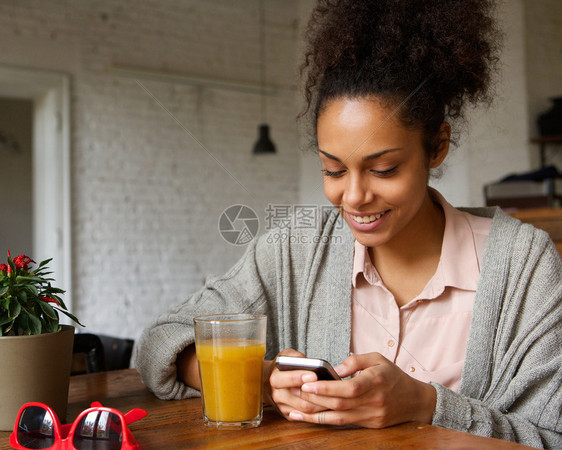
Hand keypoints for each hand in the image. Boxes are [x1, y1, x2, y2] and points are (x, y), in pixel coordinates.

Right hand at [267, 349, 327, 419]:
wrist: (272, 382)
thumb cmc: (283, 367)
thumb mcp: (287, 356)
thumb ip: (296, 357)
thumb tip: (309, 362)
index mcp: (275, 378)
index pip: (286, 380)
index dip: (299, 378)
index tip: (313, 375)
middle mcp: (277, 395)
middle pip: (299, 399)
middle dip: (316, 395)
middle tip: (330, 389)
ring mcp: (283, 407)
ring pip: (305, 409)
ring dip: (321, 404)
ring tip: (334, 396)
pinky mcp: (289, 415)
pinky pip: (306, 416)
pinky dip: (319, 411)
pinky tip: (329, 404)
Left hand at [288, 352, 435, 427]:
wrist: (415, 400)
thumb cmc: (393, 376)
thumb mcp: (377, 358)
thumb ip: (355, 361)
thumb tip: (333, 369)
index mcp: (376, 382)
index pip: (349, 388)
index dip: (328, 387)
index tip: (308, 383)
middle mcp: (374, 402)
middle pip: (340, 404)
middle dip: (315, 399)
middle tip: (294, 392)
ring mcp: (371, 416)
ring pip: (338, 418)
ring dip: (315, 415)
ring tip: (294, 409)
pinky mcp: (369, 425)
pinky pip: (343, 424)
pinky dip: (324, 421)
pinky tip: (308, 418)